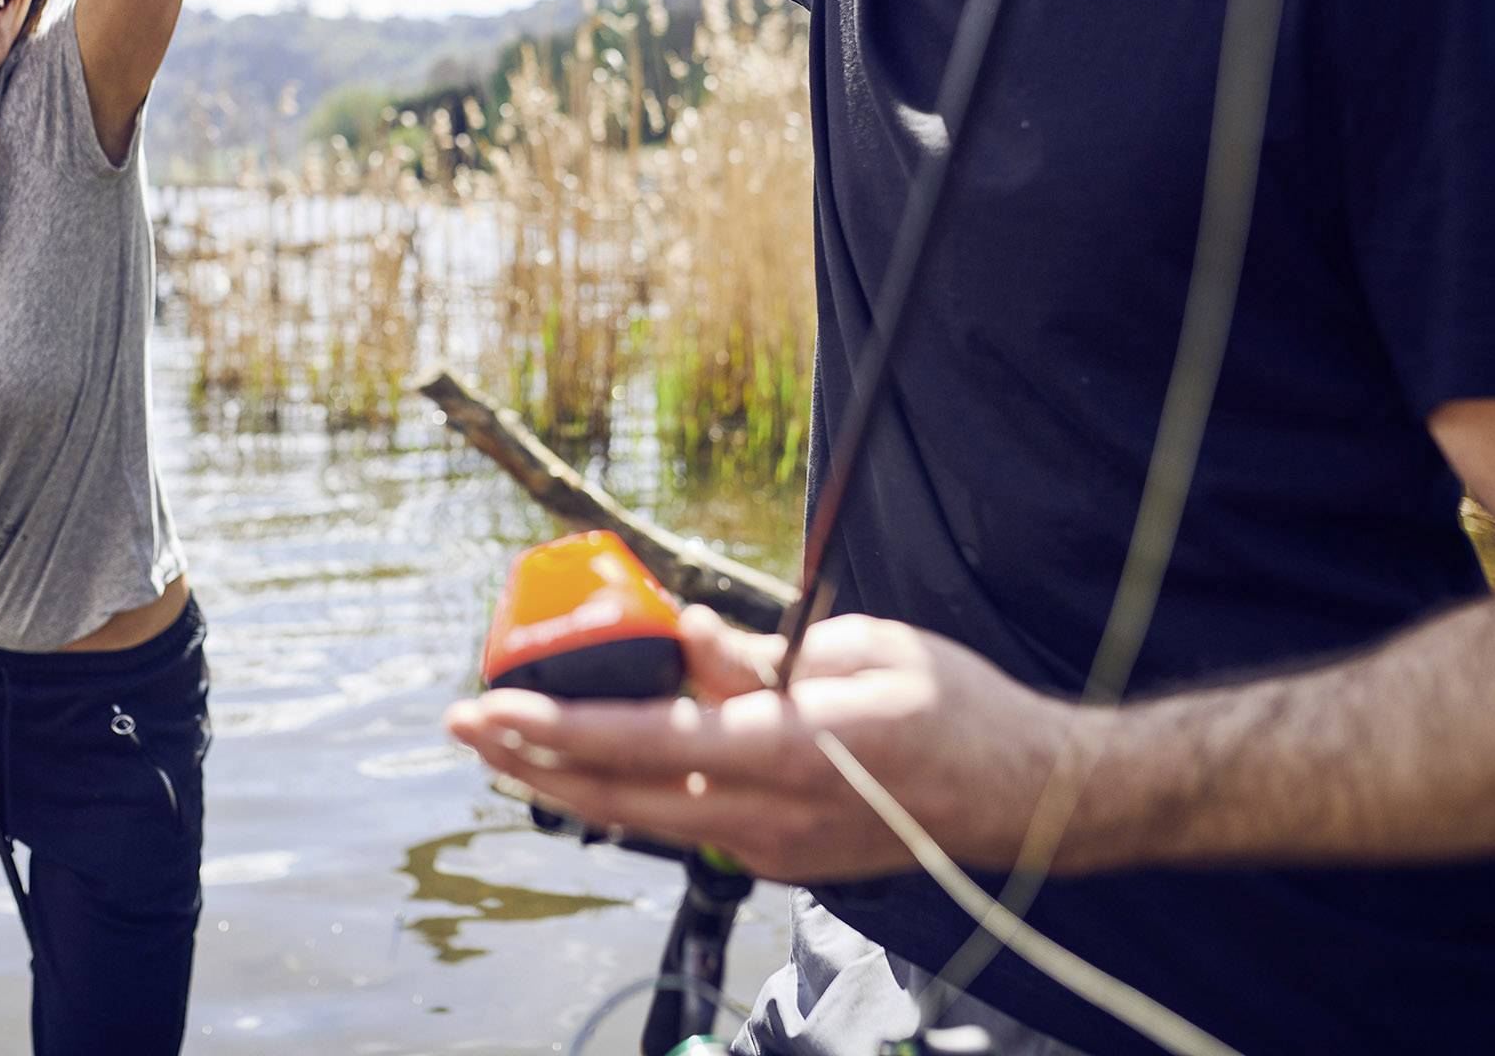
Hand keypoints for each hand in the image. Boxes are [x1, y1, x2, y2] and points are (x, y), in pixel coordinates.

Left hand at [444, 607, 1082, 883]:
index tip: (486, 706)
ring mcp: (773, 850)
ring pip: (643, 818)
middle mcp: (768, 817)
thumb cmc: (957, 710)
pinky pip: (687, 825)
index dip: (553, 725)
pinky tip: (597, 762)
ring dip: (568, 778)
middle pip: (617, 795)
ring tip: (507, 741)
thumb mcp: (860, 650)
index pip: (641, 740)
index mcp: (788, 752)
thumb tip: (688, 634)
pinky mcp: (782, 860)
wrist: (1032, 800)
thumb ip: (759, 655)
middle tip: (462, 724)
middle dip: (528, 759)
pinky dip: (630, 792)